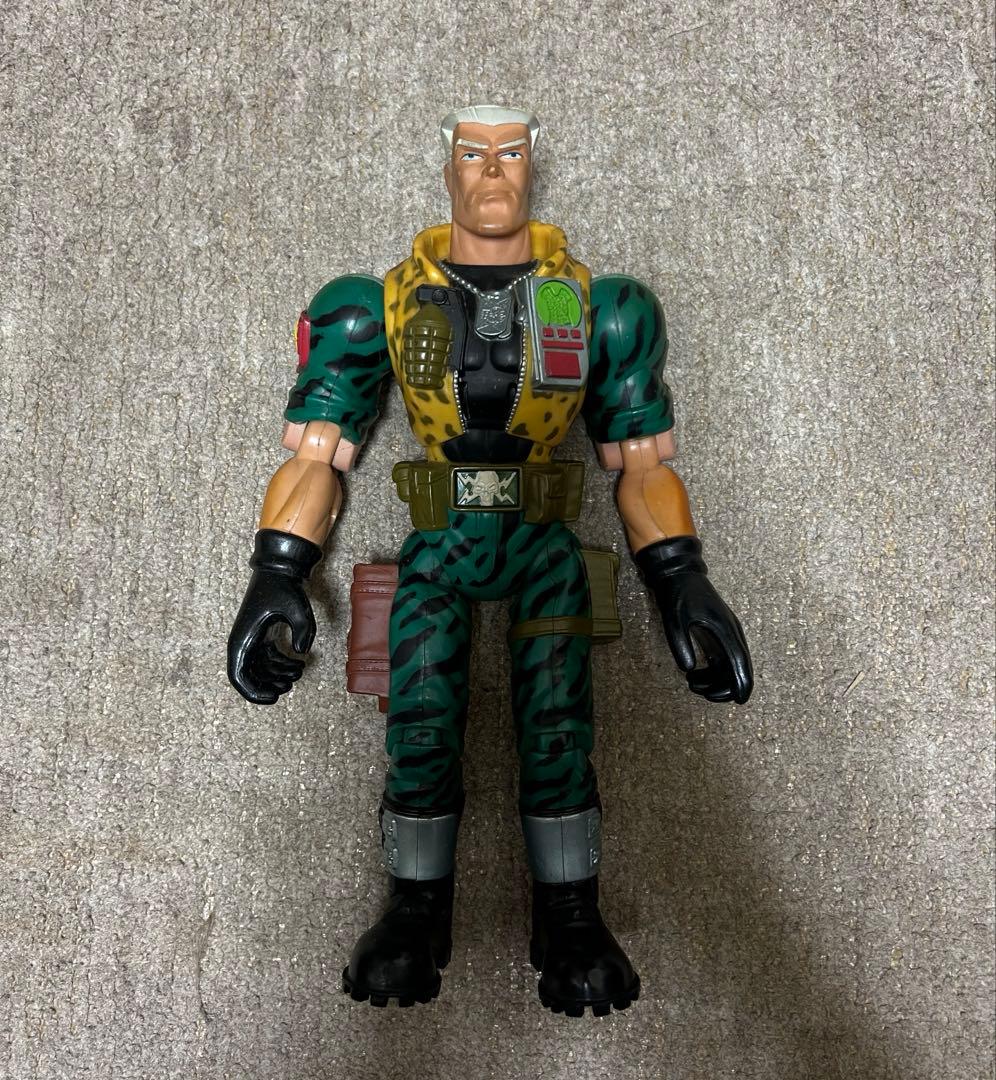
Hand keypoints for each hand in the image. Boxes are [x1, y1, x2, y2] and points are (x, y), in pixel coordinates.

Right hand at [227, 530, 321, 704]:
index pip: (238, 676)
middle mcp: (244, 642)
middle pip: (250, 676)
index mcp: (242, 639)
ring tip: (300, 672)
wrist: (281, 569)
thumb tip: (301, 653)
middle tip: (289, 687)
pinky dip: (283, 664)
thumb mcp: (297, 608)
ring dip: (279, 675)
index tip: (273, 697)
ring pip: (261, 669)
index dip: (252, 692)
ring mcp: (253, 639)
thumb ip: (304, 631)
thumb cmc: (284, 587)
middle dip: (269, 685)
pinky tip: (300, 663)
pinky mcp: (263, 636)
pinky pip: (268, 659)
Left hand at [635, 536, 752, 704]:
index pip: (739, 661)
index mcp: (725, 628)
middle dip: (725, 687)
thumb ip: (679, 643)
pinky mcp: (717, 635)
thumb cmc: (677, 594)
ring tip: (692, 684)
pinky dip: (711, 672)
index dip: (741, 682)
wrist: (679, 574)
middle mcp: (731, 632)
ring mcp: (726, 634)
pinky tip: (692, 675)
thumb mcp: (673, 618)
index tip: (740, 701)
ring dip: (715, 680)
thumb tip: (688, 669)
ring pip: (730, 666)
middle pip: (739, 667)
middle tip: (704, 694)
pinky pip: (721, 660)